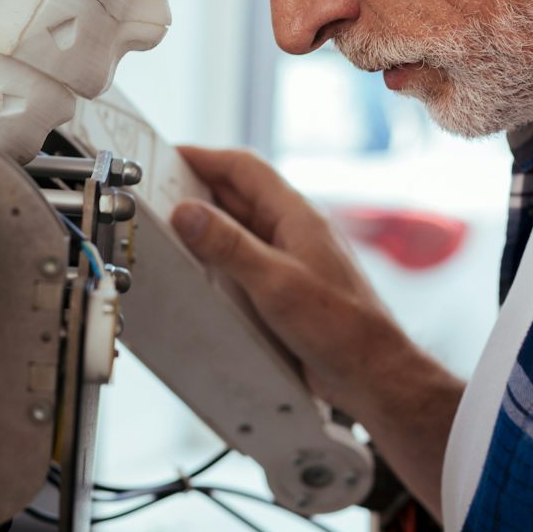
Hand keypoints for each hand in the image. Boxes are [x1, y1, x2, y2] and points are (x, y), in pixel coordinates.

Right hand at [170, 144, 465, 520]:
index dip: (205, 157)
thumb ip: (229, 246)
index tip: (170, 157)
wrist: (373, 374)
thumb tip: (188, 212)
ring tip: (171, 230)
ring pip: (241, 229)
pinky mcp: (286, 288)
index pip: (244, 169)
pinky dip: (219, 259)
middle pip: (239, 196)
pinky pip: (246, 261)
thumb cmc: (341, 327)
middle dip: (200, 190)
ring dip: (208, 227)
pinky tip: (200, 273)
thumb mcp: (275, 283)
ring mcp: (290, 259)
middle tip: (159, 194)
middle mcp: (293, 231)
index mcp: (297, 216)